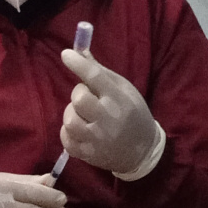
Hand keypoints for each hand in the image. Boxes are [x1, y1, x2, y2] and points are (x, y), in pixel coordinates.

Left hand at [60, 49, 159, 174]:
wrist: (142, 152)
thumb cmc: (133, 115)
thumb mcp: (125, 90)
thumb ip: (101, 73)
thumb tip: (80, 52)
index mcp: (119, 100)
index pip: (95, 77)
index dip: (79, 64)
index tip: (66, 54)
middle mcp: (107, 120)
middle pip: (79, 99)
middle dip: (78, 93)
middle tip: (88, 96)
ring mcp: (96, 140)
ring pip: (70, 120)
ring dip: (72, 113)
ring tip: (84, 115)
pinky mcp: (87, 155)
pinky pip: (65, 138)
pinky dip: (69, 131)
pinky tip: (81, 129)